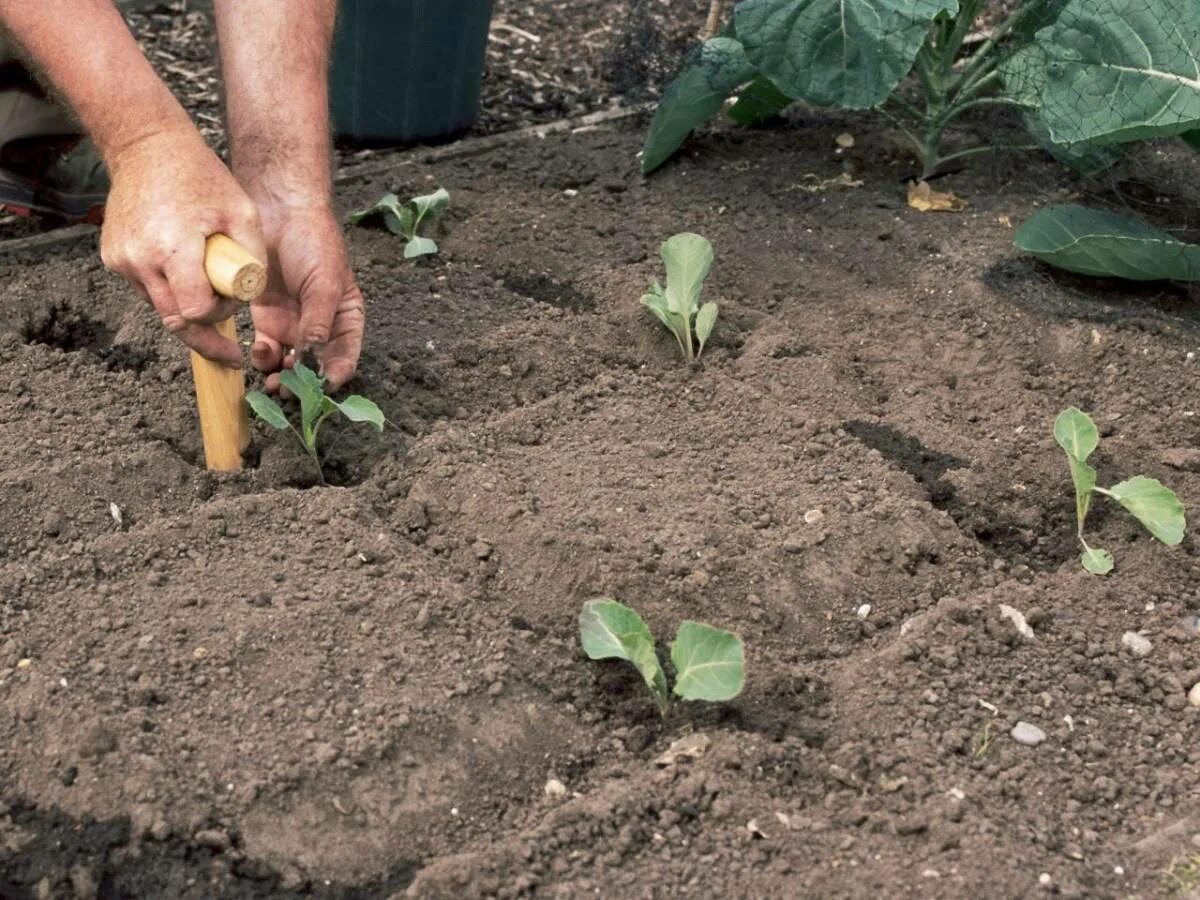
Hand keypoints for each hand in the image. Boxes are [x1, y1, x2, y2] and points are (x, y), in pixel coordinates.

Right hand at [100, 129, 266, 364]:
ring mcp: (121, 259)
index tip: (233, 310)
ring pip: (160, 308)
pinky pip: (146, 289)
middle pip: (175, 321)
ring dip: (186, 309)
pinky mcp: (112, 257)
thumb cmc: (200, 176)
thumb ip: (253, 258)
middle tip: (229, 351)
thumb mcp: (243, 213)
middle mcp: (139, 259)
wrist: (146, 147)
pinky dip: (168, 290)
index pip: (195, 311)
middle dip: (204, 334)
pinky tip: (185, 272)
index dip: (219, 316)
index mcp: (172, 248)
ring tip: (208, 293)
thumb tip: (251, 295)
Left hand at [248, 202, 364, 391]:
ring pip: (289, 363)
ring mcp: (293, 325)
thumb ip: (319, 322)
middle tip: (289, 391)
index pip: (345, 357)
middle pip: (315, 367)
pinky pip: (266, 349)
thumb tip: (314, 357)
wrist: (278, 212)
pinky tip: (259, 353)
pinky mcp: (267, 319)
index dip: (334, 375)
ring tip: (273, 380)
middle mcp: (322, 328)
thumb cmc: (313, 242)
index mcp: (346, 319)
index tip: (320, 385)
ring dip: (281, 376)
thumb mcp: (325, 283)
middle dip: (303, 383)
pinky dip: (262, 358)